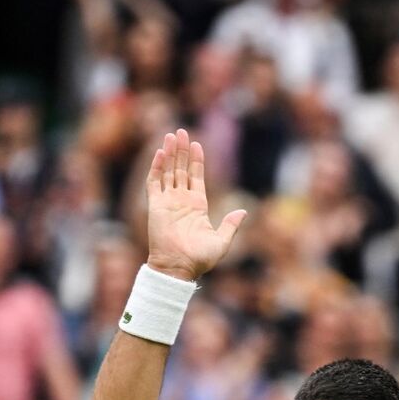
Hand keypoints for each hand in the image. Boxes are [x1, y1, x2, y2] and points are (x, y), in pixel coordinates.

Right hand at [145, 129, 245, 280]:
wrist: (179, 268)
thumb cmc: (200, 259)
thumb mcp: (222, 241)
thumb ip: (231, 224)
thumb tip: (244, 211)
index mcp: (197, 207)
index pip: (196, 177)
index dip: (196, 161)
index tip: (197, 144)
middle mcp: (181, 201)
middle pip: (180, 169)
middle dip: (181, 151)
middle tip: (181, 131)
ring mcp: (168, 202)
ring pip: (168, 172)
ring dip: (169, 154)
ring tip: (171, 135)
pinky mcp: (156, 206)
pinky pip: (154, 182)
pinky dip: (157, 167)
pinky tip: (160, 152)